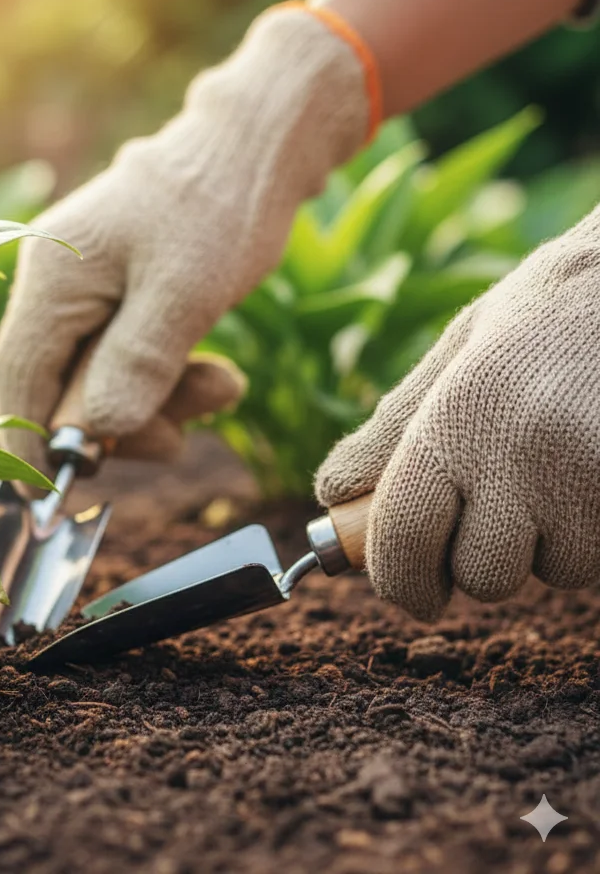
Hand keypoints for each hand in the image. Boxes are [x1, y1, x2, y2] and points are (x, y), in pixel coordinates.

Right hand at [0, 5, 371, 470]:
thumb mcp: (186, 292)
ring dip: (158, 401)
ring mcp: (83, 288)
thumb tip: (91, 435)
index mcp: (52, 276)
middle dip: (121, 421)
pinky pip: (125, 357)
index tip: (46, 501)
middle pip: (59, 386)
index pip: (17, 378)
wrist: (258, 146)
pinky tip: (216, 376)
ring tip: (224, 387)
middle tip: (182, 435)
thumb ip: (134, 364)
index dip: (30, 444)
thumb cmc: (222, 206)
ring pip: (99, 378)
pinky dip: (166, 376)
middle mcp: (53, 282)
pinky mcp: (115, 293)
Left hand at [316, 209, 599, 619]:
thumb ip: (393, 428)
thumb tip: (330, 492)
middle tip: (493, 507)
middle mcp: (522, 455)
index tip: (411, 589)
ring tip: (555, 470)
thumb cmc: (543, 315)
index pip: (404, 538)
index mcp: (458, 418)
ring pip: (552, 573)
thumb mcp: (457, 352)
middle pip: (481, 576)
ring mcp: (591, 480)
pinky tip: (590, 476)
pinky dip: (591, 537)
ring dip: (546, 545)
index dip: (400, 579)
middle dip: (480, 558)